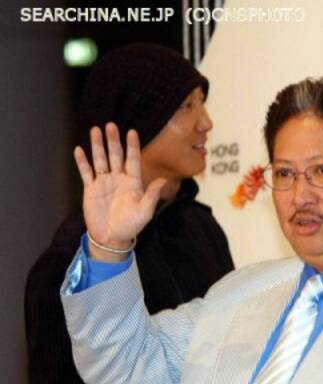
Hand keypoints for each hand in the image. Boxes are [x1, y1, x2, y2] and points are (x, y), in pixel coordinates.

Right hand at [74, 123, 165, 260]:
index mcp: (133, 182)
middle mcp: (119, 178)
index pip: (133, 159)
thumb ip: (152, 195)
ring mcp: (104, 182)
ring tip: (95, 130)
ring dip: (98, 146)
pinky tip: (79, 150)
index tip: (132, 131)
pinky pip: (86, 172)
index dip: (132, 146)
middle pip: (116, 155)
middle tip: (111, 125)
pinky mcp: (91, 189)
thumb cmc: (131, 226)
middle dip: (113, 140)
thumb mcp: (145, 211)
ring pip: (100, 159)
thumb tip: (162, 180)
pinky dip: (82, 162)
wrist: (112, 238)